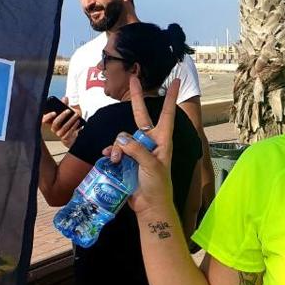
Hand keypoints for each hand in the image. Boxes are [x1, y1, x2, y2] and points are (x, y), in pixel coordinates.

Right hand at [41, 101, 81, 147]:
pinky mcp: (65, 138)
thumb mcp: (68, 111)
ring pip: (64, 127)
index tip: (54, 112)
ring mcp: (59, 134)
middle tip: (69, 110)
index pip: (44, 120)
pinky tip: (78, 121)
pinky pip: (69, 132)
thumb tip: (65, 98)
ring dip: (71, 120)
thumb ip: (65, 104)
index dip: (48, 116)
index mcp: (51, 121)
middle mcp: (53, 128)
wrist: (75, 132)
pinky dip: (74, 126)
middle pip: (55, 123)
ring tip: (76, 115)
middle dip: (62, 116)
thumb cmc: (69, 120)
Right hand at [107, 76, 178, 217]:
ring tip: (116, 160)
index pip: (167, 114)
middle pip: (141, 115)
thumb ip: (136, 149)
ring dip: (116, 147)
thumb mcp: (151, 165)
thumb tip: (120, 138)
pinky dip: (109, 154)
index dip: (170, 98)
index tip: (175, 82)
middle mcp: (149, 142)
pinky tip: (108, 160)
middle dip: (136, 98)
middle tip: (133, 78)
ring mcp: (136, 150)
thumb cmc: (157, 186)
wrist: (149, 206)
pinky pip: (113, 150)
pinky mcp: (125, 160)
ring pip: (121, 138)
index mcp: (161, 140)